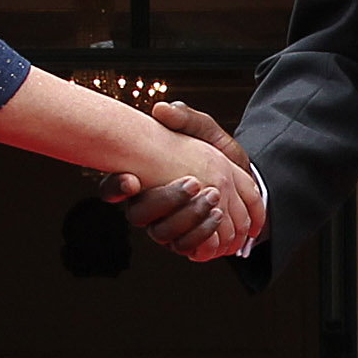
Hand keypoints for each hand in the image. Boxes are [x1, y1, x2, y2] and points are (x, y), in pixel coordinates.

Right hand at [106, 102, 265, 261]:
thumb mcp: (205, 131)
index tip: (132, 180)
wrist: (245, 184)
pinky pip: (186, 247)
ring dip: (188, 217)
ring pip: (163, 234)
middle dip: (166, 200)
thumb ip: (186, 118)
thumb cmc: (217, 154)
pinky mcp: (185, 243)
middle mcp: (146, 208)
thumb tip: (161, 110)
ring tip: (214, 197)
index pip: (112, 188)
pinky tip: (218, 216)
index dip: (116, 187)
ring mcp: (164, 228)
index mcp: (142, 180)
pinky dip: (203, 233)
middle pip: (139, 215)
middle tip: (194, 183)